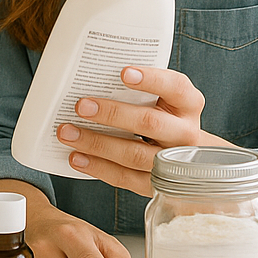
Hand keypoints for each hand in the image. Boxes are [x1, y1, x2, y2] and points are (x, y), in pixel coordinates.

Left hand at [55, 66, 208, 195]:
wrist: (188, 157)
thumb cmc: (165, 116)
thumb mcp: (163, 98)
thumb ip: (140, 88)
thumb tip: (97, 75)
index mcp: (188, 104)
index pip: (175, 87)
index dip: (151, 79)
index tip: (124, 72)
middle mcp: (186, 133)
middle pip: (150, 123)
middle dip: (113, 114)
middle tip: (81, 105)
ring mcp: (173, 163)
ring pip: (133, 154)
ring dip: (97, 143)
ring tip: (68, 132)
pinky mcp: (157, 185)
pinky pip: (125, 178)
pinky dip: (98, 167)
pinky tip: (77, 157)